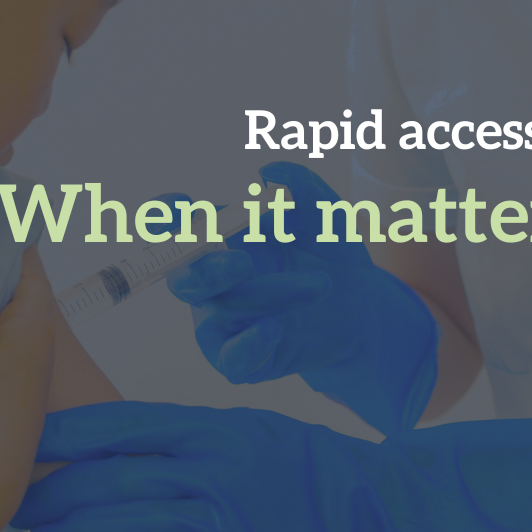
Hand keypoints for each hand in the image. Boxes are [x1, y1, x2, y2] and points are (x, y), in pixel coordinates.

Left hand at [14, 403, 389, 531]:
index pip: (127, 424)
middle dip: (56, 491)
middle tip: (14, 505)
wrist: (376, 506)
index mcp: (218, 429)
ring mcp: (230, 521)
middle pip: (118, 477)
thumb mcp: (253, 428)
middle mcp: (218, 469)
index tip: (28, 441)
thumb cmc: (311, 464)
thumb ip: (194, 433)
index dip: (70, 435)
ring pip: (136, 521)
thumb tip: (128, 438)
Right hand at [167, 162, 438, 435]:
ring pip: (223, 309)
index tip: (177, 208)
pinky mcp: (241, 359)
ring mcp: (222, 320)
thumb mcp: (327, 215)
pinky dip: (249, 344)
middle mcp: (211, 280)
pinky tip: (274, 328)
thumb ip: (302, 187)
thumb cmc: (330, 254)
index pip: (178, 226)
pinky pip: (231, 358)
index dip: (167, 218)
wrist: (363, 308)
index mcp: (220, 238)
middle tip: (244, 261)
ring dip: (270, 295)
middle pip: (184, 276)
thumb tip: (269, 172)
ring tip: (320, 285)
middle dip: (207, 268)